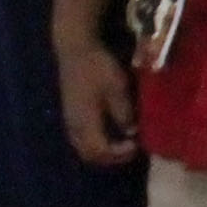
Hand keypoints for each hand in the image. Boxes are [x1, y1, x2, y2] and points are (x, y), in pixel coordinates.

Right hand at [56, 37, 139, 166]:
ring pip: (83, 148)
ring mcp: (69, 121)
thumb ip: (124, 112)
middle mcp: (74, 126)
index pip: (100, 151)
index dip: (119, 154)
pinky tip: (110, 133)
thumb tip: (131, 132)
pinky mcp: (70, 114)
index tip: (136, 145)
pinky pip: (81, 139)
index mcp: (85, 122)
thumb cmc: (97, 67)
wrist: (75, 50)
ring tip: (121, 144)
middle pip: (90, 155)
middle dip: (111, 157)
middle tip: (130, 149)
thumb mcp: (117, 87)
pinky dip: (96, 143)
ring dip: (103, 152)